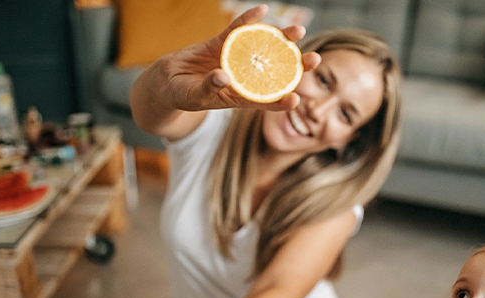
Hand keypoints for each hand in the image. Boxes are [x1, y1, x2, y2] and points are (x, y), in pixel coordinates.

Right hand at [157, 4, 320, 112]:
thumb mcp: (195, 96)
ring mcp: (237, 58)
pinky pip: (239, 29)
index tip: (296, 99)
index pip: (268, 101)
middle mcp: (245, 77)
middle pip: (277, 71)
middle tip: (315, 59)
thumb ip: (209, 88)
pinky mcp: (224, 42)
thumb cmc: (184, 95)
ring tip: (299, 30)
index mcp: (241, 97)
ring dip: (282, 38)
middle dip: (297, 66)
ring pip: (264, 47)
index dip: (283, 101)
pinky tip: (262, 10)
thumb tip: (223, 76)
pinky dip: (249, 19)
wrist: (169, 80)